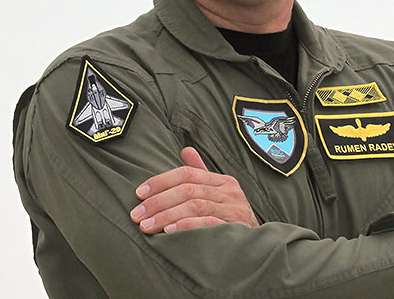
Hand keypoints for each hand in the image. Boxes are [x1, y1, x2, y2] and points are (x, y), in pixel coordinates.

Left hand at [129, 147, 259, 233]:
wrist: (257, 244)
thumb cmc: (231, 218)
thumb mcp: (218, 193)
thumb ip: (201, 173)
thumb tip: (185, 149)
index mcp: (222, 181)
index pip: (187, 174)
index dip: (161, 181)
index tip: (138, 193)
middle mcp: (229, 192)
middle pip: (188, 189)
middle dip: (158, 201)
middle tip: (136, 215)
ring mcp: (233, 209)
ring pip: (194, 206)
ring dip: (166, 215)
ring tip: (146, 226)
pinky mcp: (234, 228)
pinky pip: (207, 223)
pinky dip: (186, 226)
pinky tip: (169, 232)